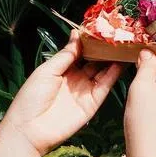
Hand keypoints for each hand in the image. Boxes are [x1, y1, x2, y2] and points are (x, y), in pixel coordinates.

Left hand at [7, 29, 122, 155]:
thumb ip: (66, 54)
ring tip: (125, 43)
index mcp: (62, 68)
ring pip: (103, 70)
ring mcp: (85, 90)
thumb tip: (77, 33)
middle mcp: (76, 77)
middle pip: (94, 60)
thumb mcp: (47, 70)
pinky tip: (122, 61)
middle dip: (104, 47)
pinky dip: (114, 73)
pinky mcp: (93, 102)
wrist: (30, 130)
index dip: (90, 40)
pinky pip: (105, 85)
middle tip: (118, 32)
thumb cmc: (32, 97)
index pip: (80, 51)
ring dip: (112, 58)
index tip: (102, 26)